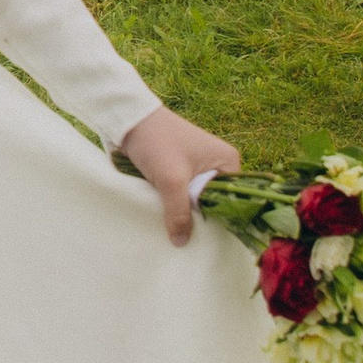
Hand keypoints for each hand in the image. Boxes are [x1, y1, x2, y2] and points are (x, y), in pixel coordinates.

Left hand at [118, 106, 241, 245]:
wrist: (130, 120)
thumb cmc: (157, 143)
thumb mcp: (171, 180)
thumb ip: (179, 212)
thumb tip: (182, 243)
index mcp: (229, 161)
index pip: (233, 200)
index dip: (219, 220)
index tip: (205, 239)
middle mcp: (220, 163)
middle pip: (216, 202)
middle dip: (201, 217)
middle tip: (188, 238)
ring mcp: (201, 166)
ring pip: (198, 200)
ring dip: (186, 212)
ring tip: (177, 230)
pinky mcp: (184, 169)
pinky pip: (186, 194)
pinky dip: (177, 204)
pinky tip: (169, 217)